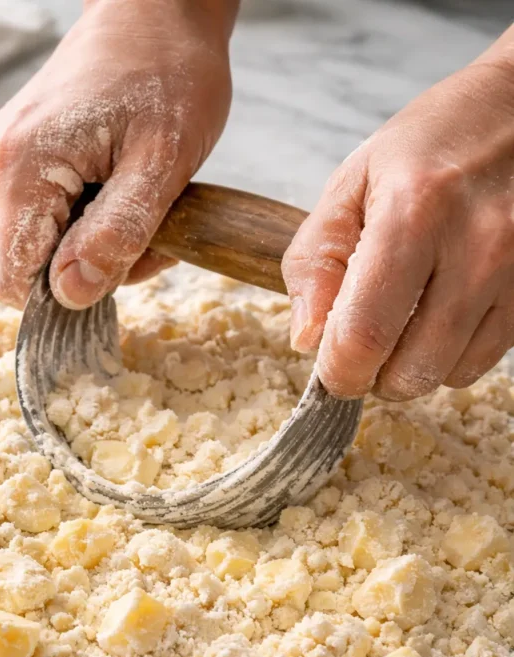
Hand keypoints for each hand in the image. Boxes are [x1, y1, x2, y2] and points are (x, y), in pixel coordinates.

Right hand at [0, 0, 235, 309]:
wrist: (151, 15)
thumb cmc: (166, 76)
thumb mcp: (163, 162)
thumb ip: (118, 233)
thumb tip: (72, 295)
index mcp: (17, 169)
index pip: (14, 283)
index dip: (68, 296)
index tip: (121, 265)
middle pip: (17, 274)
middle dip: (81, 274)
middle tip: (140, 233)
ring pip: (26, 256)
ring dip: (83, 254)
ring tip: (132, 208)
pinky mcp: (1, 166)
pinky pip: (30, 230)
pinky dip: (76, 232)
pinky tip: (113, 199)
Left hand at [282, 41, 513, 399]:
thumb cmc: (431, 145)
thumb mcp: (353, 183)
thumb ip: (316, 261)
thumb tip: (307, 338)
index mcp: (413, 212)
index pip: (365, 336)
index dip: (339, 372)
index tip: (331, 369)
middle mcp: (475, 245)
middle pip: (410, 370)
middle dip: (375, 374)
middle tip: (364, 343)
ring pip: (450, 374)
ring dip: (415, 367)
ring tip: (404, 322)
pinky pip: (484, 361)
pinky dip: (453, 355)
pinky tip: (442, 315)